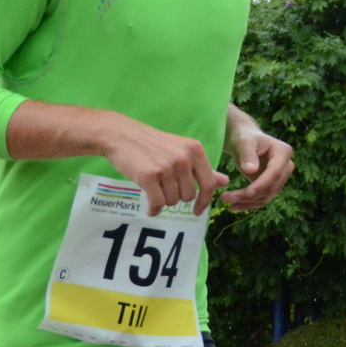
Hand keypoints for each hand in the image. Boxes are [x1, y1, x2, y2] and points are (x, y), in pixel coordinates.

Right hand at [101, 117, 228, 216]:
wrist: (120, 135)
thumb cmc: (152, 144)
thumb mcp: (181, 150)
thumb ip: (202, 168)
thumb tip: (225, 181)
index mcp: (195, 150)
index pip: (208, 184)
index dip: (204, 201)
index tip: (197, 211)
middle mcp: (183, 158)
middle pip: (188, 196)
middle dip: (176, 198)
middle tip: (164, 189)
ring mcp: (166, 167)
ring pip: (172, 201)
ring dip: (163, 201)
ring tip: (154, 189)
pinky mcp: (149, 176)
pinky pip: (157, 203)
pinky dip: (153, 209)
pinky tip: (150, 208)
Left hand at [220, 115, 293, 210]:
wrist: (244, 141)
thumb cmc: (244, 137)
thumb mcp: (243, 142)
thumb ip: (247, 155)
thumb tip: (251, 170)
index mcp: (283, 152)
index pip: (274, 172)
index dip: (261, 184)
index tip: (247, 193)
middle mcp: (286, 166)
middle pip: (270, 187)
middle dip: (249, 195)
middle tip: (225, 197)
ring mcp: (280, 178)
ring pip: (266, 196)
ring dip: (246, 202)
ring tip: (226, 201)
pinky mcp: (271, 186)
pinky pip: (261, 198)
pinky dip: (247, 204)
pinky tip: (233, 207)